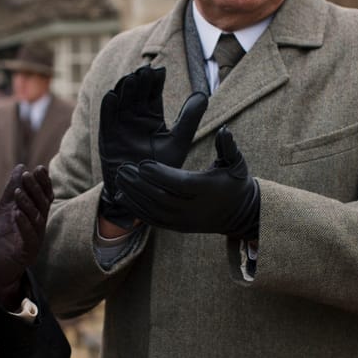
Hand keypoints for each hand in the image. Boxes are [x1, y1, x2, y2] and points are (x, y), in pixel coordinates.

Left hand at [0, 164, 53, 307]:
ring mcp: (34, 241)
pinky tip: (17, 214)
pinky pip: (28, 237)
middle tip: (28, 175)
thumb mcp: (4, 211)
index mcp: (34, 218)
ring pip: (37, 220)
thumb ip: (12, 191)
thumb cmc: (0, 241)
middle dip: (36, 189)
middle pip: (42, 205)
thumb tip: (20, 167)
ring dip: (28, 204)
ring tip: (19, 191)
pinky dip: (24, 224)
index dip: (43, 183)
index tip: (39, 168)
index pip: (44, 197)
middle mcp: (38, 228)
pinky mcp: (27, 253)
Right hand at [98, 65, 207, 227]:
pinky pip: (106, 119)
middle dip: (139, 82)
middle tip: (144, 71)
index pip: (153, 93)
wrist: (144, 191)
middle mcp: (135, 117)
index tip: (160, 71)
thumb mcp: (179, 141)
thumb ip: (189, 119)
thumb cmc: (163, 168)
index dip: (155, 82)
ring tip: (130, 79)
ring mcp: (120, 125)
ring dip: (123, 89)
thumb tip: (203, 94)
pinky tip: (112, 96)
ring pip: (121, 101)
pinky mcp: (108, 136)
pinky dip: (107, 108)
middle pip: (136, 93)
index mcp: (153, 116)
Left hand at [114, 126, 259, 240]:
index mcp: (207, 190)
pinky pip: (153, 220)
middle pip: (162, 198)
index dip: (160, 174)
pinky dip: (136, 209)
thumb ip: (228, 146)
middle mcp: (194, 209)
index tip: (142, 163)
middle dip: (140, 184)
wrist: (238, 214)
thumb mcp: (236, 163)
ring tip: (119, 179)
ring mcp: (184, 221)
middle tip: (122, 169)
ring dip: (134, 195)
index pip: (180, 184)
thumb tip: (224, 129)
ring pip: (154, 211)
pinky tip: (122, 196)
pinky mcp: (177, 227)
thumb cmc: (235, 182)